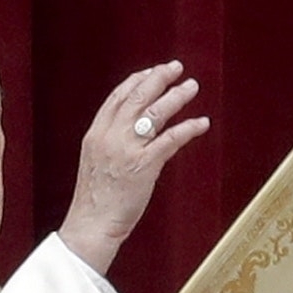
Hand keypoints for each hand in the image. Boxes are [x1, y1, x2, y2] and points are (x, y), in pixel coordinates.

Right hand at [57, 60, 210, 273]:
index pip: (117, 97)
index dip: (137, 80)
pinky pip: (170, 139)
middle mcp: (110, 136)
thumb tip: (133, 132)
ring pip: (154, 113)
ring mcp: (127, 150)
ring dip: (176, 96)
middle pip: (136, 97)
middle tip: (177, 68)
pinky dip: (188, 128)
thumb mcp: (96, 163)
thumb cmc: (95, 200)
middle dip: (158, 78)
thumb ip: (111, 143)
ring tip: (191, 87)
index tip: (152, 71)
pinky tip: (201, 122)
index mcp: (96, 134)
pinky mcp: (144, 165)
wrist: (91, 224)